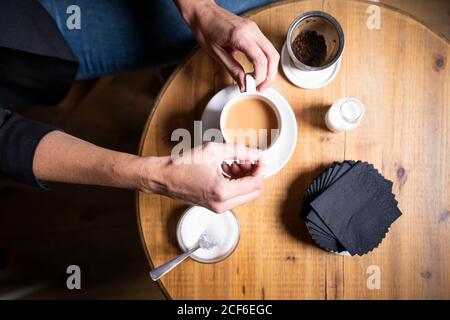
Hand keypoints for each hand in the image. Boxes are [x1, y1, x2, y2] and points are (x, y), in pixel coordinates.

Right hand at [139, 142, 263, 212]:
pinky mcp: (214, 206)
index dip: (261, 169)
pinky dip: (234, 183)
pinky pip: (233, 196)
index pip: (256, 183)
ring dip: (244, 178)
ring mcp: (218, 207)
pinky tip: (225, 168)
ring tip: (232, 162)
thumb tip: (258, 154)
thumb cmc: (183, 164)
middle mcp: (222, 204)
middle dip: (253, 174)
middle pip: (253, 192)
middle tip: (245, 159)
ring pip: (244, 195)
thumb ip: (239, 151)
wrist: (163, 177)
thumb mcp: (213, 150)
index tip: (259, 158)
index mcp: (223, 191)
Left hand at [176, 0, 279, 90]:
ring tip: (259, 82)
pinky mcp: (254, 30)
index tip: (252, 87)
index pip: (260, 60)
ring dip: (269, 69)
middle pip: (272, 57)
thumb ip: (233, 69)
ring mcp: (254, 29)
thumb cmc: (205, 29)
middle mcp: (252, 30)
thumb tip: (244, 85)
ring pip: (272, 52)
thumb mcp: (217, 54)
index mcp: (241, 36)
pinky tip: (256, 70)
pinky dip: (265, 61)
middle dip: (270, 76)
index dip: (260, 77)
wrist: (202, 12)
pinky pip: (266, 47)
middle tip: (260, 88)